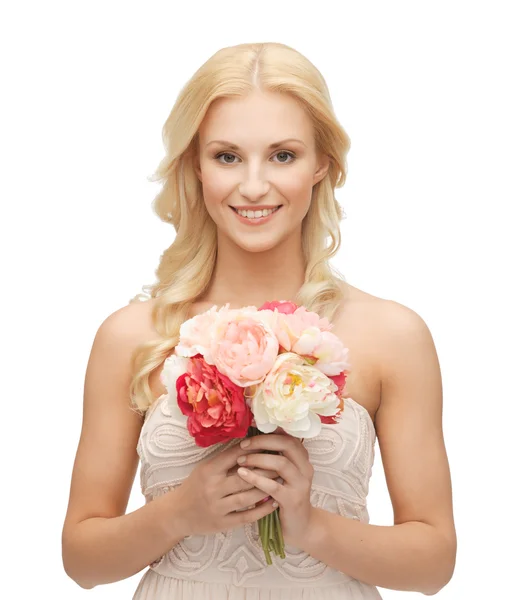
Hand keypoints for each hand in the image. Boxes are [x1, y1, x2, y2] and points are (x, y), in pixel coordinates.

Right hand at [169, 442, 279, 537]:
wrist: (177, 513)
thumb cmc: (195, 486)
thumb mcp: (205, 468)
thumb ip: (225, 458)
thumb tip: (251, 444)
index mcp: (209, 470)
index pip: (235, 456)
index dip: (254, 450)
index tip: (271, 446)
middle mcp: (213, 488)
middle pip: (245, 477)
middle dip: (266, 470)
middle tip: (283, 464)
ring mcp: (217, 507)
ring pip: (248, 497)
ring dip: (267, 489)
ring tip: (282, 481)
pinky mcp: (222, 523)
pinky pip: (246, 516)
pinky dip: (262, 510)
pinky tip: (274, 502)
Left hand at [236, 433, 314, 548]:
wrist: (300, 526)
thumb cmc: (285, 496)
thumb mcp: (283, 474)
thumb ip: (275, 457)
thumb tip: (254, 438)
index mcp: (302, 459)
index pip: (288, 437)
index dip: (269, 432)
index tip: (250, 431)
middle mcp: (305, 468)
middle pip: (286, 445)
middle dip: (262, 442)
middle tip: (243, 445)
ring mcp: (301, 484)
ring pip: (281, 463)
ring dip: (258, 459)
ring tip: (241, 460)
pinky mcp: (293, 500)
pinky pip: (273, 486)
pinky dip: (256, 478)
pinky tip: (243, 474)